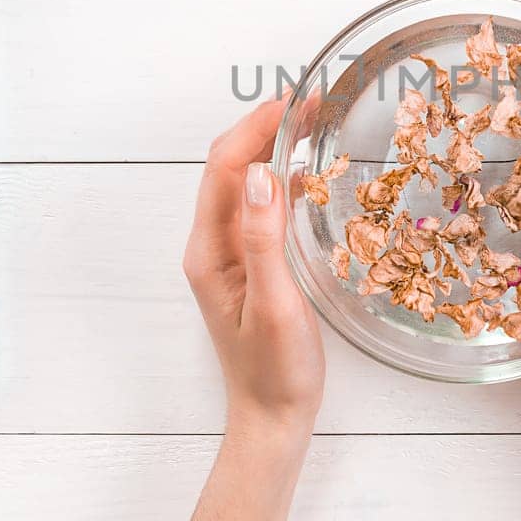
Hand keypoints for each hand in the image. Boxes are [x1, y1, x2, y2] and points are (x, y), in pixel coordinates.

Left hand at [184, 100, 324, 435]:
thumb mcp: (276, 306)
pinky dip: (279, 176)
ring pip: (243, 183)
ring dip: (270, 146)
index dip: (255, 128)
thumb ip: (265, 240)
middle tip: (311, 101)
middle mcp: (212, 246)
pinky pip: (257, 205)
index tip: (294, 102)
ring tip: (311, 121)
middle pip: (228, 168)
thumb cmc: (276, 371)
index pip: (223, 169)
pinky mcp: (248, 263)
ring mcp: (228, 254)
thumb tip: (260, 174)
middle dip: (263, 127)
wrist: (273, 419)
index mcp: (210, 252)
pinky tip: (306, 170)